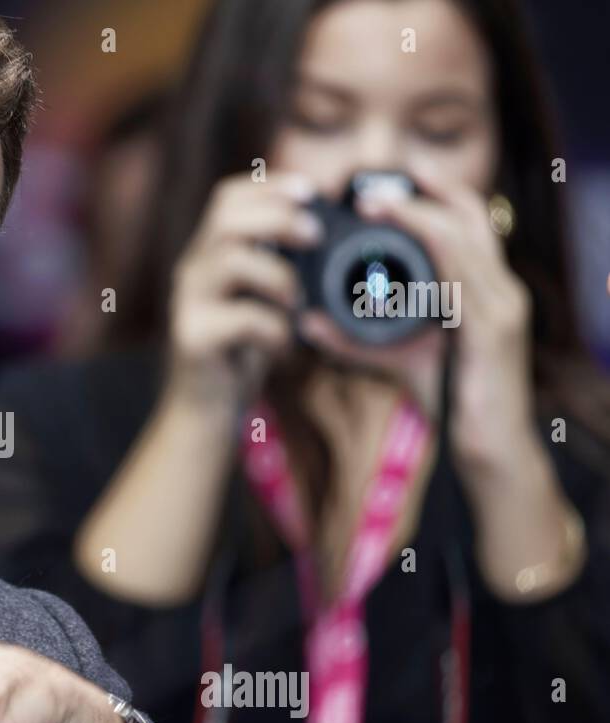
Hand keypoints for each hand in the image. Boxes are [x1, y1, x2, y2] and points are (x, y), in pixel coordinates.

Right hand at [166, 171, 322, 406]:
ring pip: (231, 261)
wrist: (204, 410)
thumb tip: (321, 233)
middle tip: (314, 236)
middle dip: (277, 218)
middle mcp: (191, 273)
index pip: (227, 199)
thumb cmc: (239, 352)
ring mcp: (187, 304)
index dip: (269, 187)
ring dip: (279, 276)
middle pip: (226, 219)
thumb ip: (274, 266)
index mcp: (208, 256)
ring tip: (297, 304)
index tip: (311, 191)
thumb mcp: (259, 300)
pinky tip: (283, 347)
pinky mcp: (193, 338)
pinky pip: (242, 318)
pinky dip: (275, 329)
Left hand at [334, 158, 534, 469]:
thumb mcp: (398, 358)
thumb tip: (307, 323)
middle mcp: (500, 289)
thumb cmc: (451, 402)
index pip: (465, 224)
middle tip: (367, 187)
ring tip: (373, 204)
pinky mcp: (494, 328)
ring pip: (462, 237)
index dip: (430, 196)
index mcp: (484, 289)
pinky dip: (428, 252)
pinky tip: (398, 245)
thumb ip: (355, 339)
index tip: (380, 187)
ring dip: (415, 214)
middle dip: (422, 192)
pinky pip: (460, 276)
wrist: (489, 450)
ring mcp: (501, 305)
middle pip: (469, 217)